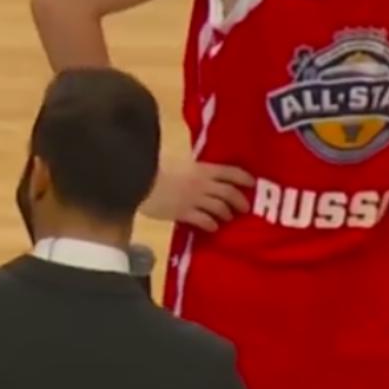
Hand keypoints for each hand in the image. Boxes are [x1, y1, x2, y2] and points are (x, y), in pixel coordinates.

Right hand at [139, 161, 254, 231]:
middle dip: (240, 201)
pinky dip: (211, 225)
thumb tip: (197, 167)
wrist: (136, 180)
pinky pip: (204, 221)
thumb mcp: (175, 160)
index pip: (229, 172)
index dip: (244, 177)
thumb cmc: (152, 165)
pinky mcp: (184, 214)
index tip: (252, 182)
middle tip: (245, 207)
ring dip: (226, 214)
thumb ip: (190, 166)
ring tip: (227, 218)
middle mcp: (202, 184)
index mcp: (200, 167)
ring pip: (220, 209)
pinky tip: (213, 227)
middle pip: (229, 193)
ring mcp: (194, 200)